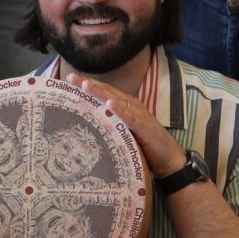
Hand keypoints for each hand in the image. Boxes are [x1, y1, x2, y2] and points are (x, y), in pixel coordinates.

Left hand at [64, 73, 186, 180]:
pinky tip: (110, 104)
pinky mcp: (145, 127)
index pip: (103, 91)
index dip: (87, 84)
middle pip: (107, 91)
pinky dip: (120, 110)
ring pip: (116, 100)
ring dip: (101, 92)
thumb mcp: (124, 131)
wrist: (169, 159)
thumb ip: (110, 123)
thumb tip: (88, 122)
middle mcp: (131, 106)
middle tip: (70, 78)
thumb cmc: (145, 144)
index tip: (69, 80)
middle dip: (88, 84)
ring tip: (85, 85)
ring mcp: (139, 115)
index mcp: (125, 105)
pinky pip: (131, 117)